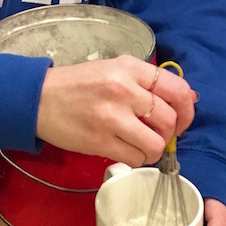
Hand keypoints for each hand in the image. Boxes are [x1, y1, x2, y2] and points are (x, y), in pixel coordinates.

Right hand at [36, 55, 195, 166]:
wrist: (38, 98)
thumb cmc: (78, 83)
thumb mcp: (113, 69)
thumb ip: (145, 82)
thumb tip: (185, 100)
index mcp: (129, 67)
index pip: (177, 89)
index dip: (187, 109)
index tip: (182, 119)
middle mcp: (124, 89)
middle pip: (169, 119)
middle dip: (171, 133)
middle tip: (159, 134)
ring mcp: (112, 117)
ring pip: (156, 144)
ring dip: (154, 150)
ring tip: (141, 144)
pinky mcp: (100, 141)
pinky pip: (136, 158)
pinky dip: (137, 159)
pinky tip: (126, 149)